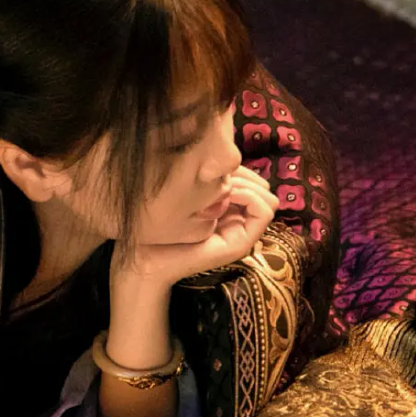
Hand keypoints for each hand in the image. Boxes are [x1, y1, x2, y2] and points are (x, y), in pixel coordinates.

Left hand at [113, 166, 278, 290]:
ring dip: (249, 185)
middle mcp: (238, 222)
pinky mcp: (241, 243)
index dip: (243, 172)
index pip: (254, 183)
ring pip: (268, 199)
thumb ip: (209, 181)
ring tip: (222, 186)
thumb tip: (227, 160)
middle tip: (221, 178)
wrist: (147, 257)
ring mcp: (242, 234)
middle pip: (264, 189)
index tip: (219, 169)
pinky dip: (250, 197)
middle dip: (246, 176)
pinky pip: (264, 212)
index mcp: (227, 211)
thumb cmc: (158, 225)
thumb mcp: (189, 193)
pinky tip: (226, 194)